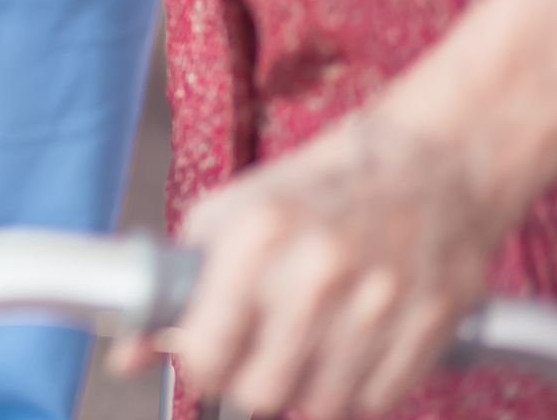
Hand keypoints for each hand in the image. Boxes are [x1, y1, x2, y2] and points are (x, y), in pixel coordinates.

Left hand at [110, 112, 507, 416]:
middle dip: (248, 384)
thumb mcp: (230, 216)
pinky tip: (348, 356)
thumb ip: (174, 286)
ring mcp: (382, 297)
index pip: (208, 349)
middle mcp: (320, 267)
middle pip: (261, 392)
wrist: (430, 161)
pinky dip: (355, 392)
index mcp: (259, 232)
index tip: (204, 357)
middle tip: (254, 360)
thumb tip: (124, 357)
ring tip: (304, 352)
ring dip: (303, 390)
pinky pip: (377, 401)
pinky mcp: (433, 320)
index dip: (198, 365)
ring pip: (319, 406)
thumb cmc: (316, 190)